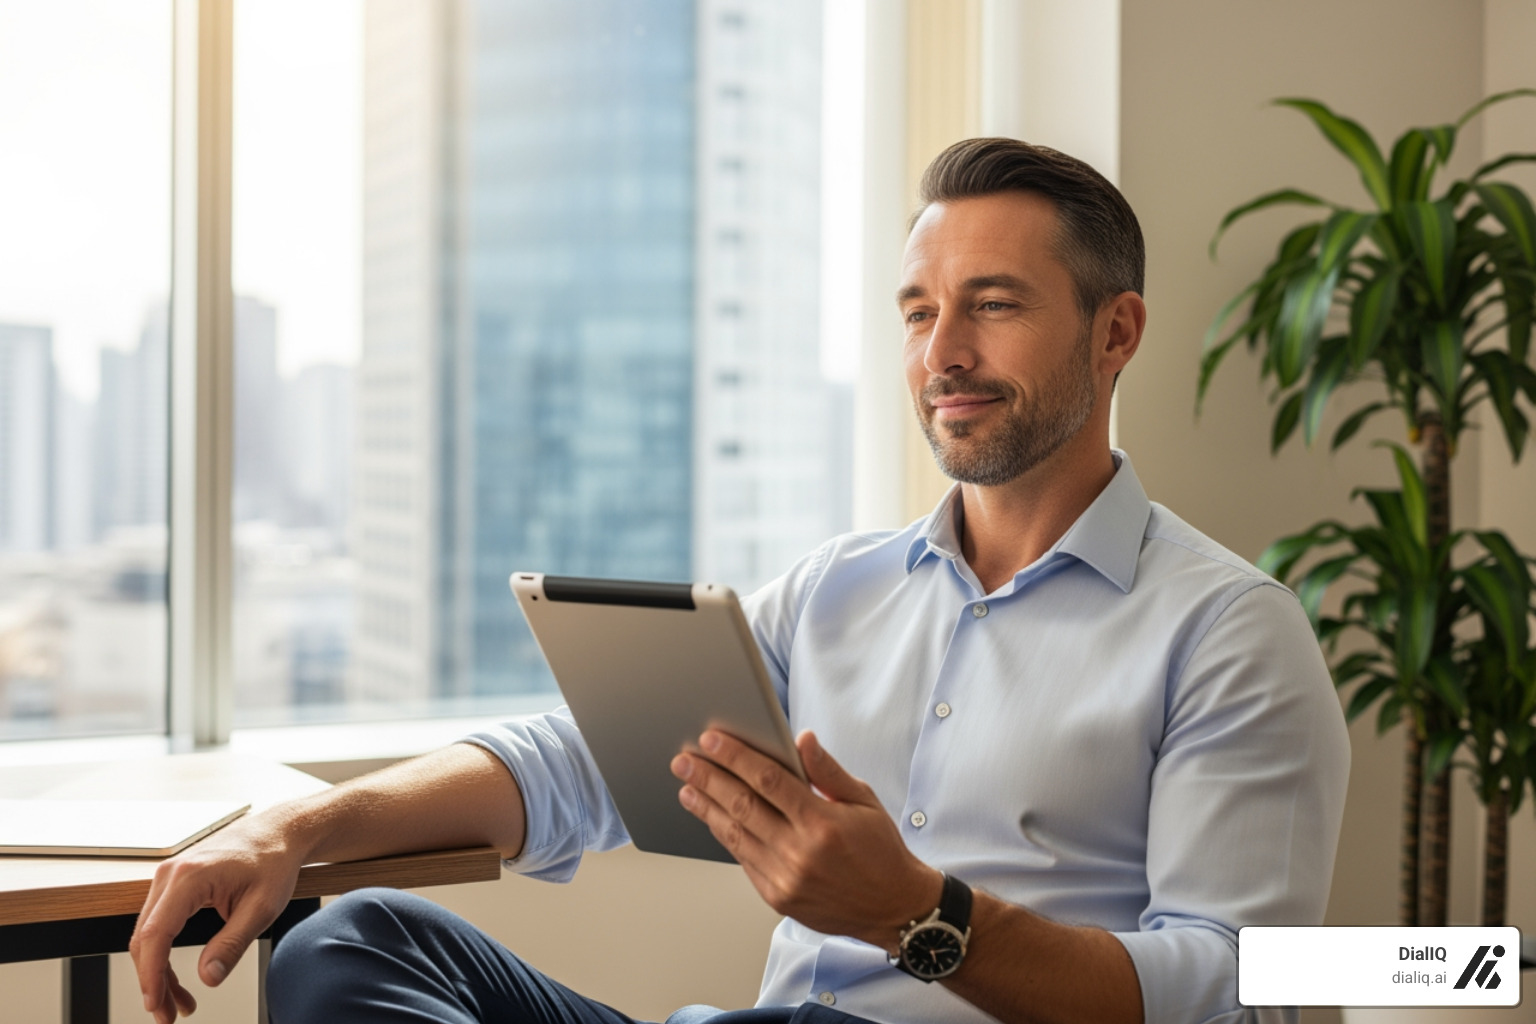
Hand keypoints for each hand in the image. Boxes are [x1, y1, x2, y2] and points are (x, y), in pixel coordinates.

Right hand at [128, 810, 305, 1022]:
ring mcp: (169, 875)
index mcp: (189, 877)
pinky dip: (164, 952)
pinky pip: (159, 922)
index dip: (151, 976)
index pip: (155, 935)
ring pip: (149, 933)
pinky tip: (178, 977)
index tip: (157, 1005)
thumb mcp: (262, 908)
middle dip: (154, 982)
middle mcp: (171, 873)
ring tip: (180, 1003)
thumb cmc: (274, 862)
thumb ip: (233, 944)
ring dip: (158, 971)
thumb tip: (208, 977)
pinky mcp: (174, 882)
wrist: (281, 832)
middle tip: (169, 1016)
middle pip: (145, 938)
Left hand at [671, 729, 941, 949]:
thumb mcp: (863, 801)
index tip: (712, 740)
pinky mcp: (778, 897)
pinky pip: (744, 859)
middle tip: (684, 761)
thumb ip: (827, 770)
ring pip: (735, 835)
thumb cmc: (880, 850)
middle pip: (742, 806)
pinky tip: (713, 818)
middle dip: (708, 779)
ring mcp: (786, 878)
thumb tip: (801, 739)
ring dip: (707, 808)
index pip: (769, 780)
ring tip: (688, 787)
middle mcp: (800, 853)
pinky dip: (726, 836)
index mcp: (823, 823)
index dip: (736, 757)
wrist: (893, 908)